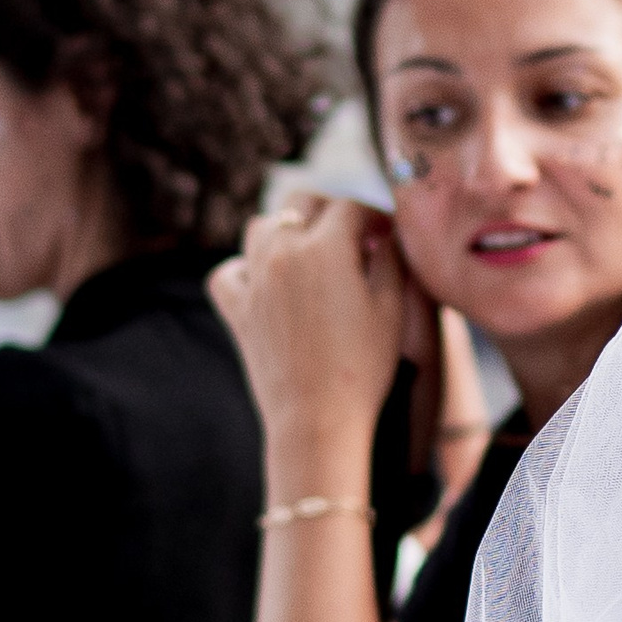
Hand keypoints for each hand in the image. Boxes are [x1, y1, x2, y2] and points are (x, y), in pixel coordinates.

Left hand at [210, 194, 407, 478]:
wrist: (317, 419)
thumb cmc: (363, 367)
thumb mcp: (392, 308)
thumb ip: (391, 260)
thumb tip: (386, 237)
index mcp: (325, 247)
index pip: (351, 208)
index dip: (375, 217)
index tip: (386, 236)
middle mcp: (282, 252)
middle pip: (302, 202)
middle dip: (331, 211)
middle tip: (353, 237)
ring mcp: (254, 280)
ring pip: (262, 226)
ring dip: (288, 229)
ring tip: (311, 254)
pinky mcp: (237, 310)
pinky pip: (228, 271)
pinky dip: (244, 267)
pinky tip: (265, 280)